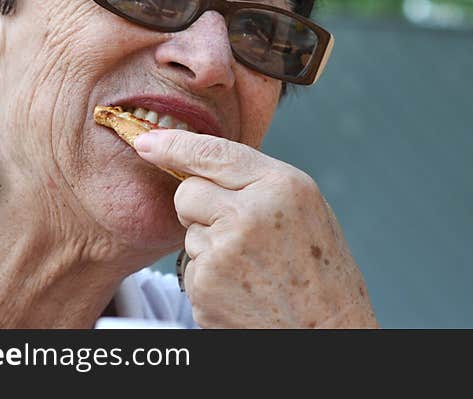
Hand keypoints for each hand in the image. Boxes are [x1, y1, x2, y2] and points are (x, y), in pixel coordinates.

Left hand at [133, 130, 378, 327]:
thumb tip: (200, 163)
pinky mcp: (205, 287)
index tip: (147, 142)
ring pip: (189, 233)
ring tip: (252, 266)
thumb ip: (258, 181)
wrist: (326, 330)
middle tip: (238, 231)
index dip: (174, 144)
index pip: (214, 153)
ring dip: (210, 245)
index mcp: (281, 185)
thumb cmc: (319, 267)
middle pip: (187, 192)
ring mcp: (224, 252)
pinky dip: (209, 277)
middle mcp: (249, 213)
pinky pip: (190, 267)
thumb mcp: (304, 206)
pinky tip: (242, 287)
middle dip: (199, 206)